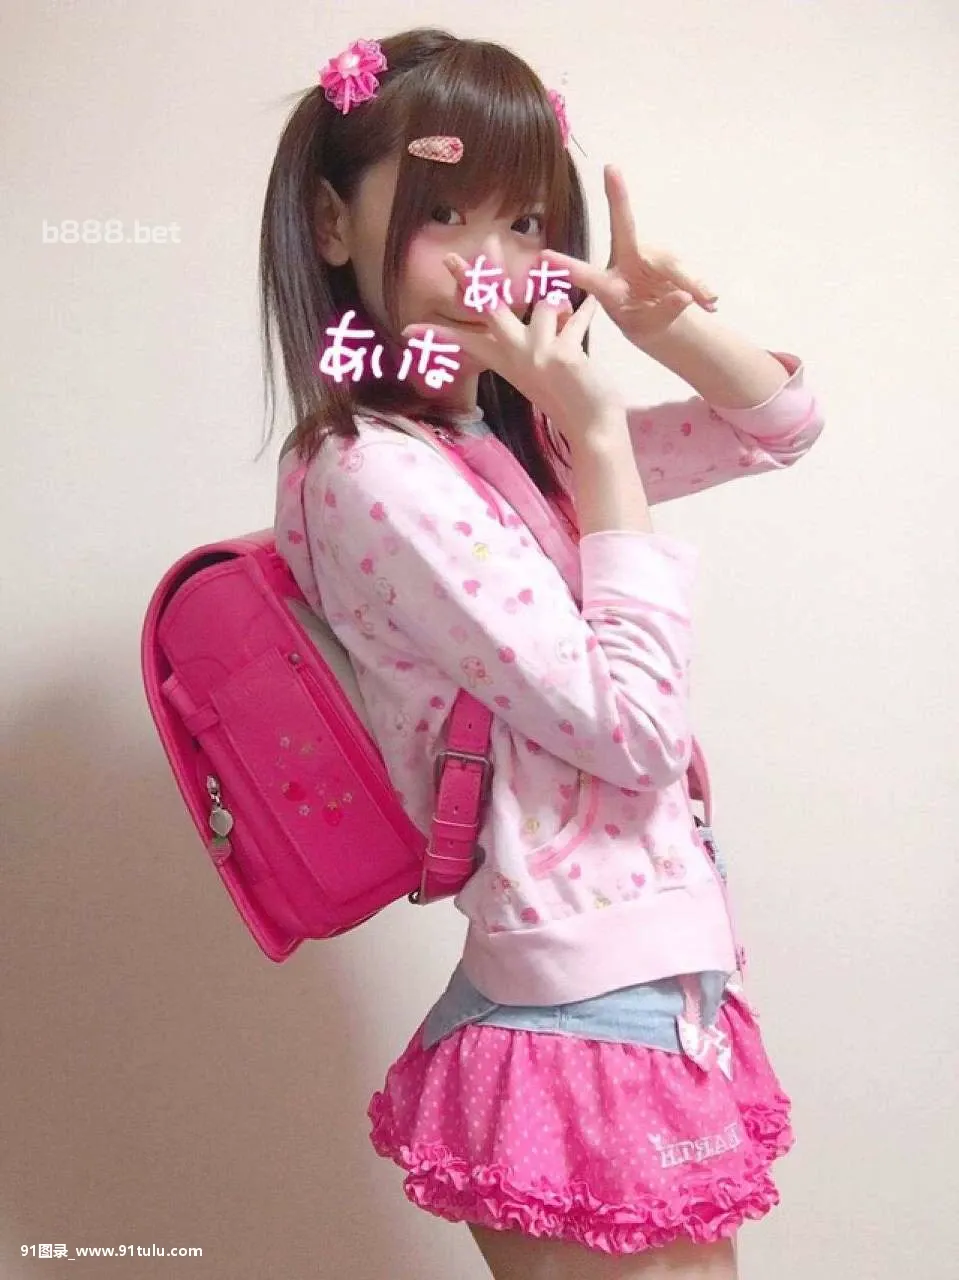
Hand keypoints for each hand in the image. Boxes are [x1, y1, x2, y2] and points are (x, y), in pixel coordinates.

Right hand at [402, 254, 620, 442]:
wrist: (590, 427)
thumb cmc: (567, 398)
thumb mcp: (540, 368)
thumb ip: (541, 334)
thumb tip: (554, 298)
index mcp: (506, 361)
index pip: (465, 343)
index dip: (437, 336)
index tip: (408, 332)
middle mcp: (515, 354)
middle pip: (488, 308)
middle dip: (470, 280)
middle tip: (451, 259)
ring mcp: (535, 352)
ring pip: (546, 303)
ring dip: (561, 307)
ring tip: (569, 323)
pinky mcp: (560, 353)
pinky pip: (576, 316)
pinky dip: (586, 312)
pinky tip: (592, 305)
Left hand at [539, 164, 718, 348]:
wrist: (662, 316)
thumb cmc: (642, 318)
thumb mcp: (646, 326)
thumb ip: (661, 311)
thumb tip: (684, 296)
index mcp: (608, 285)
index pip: (585, 274)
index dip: (565, 266)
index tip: (543, 256)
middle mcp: (627, 260)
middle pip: (626, 228)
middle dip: (617, 197)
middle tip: (612, 171)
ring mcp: (650, 255)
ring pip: (671, 263)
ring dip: (691, 283)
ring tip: (708, 303)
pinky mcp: (671, 260)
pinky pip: (689, 272)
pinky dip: (701, 288)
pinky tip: (711, 301)